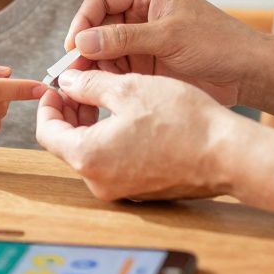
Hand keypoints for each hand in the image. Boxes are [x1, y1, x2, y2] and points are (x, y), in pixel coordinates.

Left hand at [36, 67, 251, 200]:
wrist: (227, 154)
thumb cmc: (181, 120)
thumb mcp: (130, 89)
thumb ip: (90, 85)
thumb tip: (68, 82)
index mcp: (89, 157)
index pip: (47, 133)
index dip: (48, 106)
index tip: (57, 86)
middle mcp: (100, 182)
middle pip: (68, 144)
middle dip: (71, 112)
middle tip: (81, 84)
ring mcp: (121, 190)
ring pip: (93, 152)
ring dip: (92, 124)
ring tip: (107, 94)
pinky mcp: (141, 190)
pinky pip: (115, 162)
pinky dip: (113, 138)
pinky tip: (129, 115)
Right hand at [64, 0, 265, 105]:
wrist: (248, 72)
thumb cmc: (218, 43)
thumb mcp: (169, 37)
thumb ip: (124, 39)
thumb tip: (82, 43)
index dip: (83, 21)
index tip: (73, 47)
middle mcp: (142, 13)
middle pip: (98, 26)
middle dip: (85, 48)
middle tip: (70, 72)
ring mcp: (144, 40)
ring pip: (105, 50)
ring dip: (94, 66)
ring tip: (83, 86)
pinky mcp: (148, 63)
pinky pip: (118, 69)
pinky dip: (108, 79)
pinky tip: (100, 92)